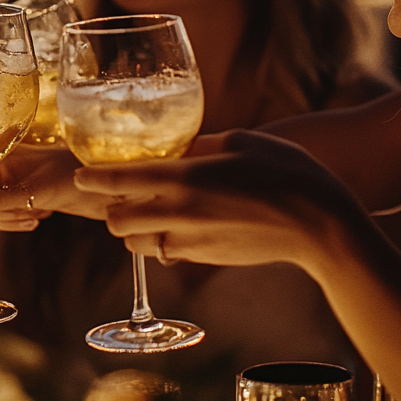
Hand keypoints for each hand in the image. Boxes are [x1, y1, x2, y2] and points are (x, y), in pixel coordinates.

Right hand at [0, 145, 112, 231]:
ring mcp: (13, 183)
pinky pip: (4, 215)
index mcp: (2, 152)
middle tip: (17, 217)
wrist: (110, 185)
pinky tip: (37, 219)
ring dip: (5, 220)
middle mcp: (4, 166)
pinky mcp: (24, 197)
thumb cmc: (77, 175)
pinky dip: (15, 221)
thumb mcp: (36, 191)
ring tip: (32, 218)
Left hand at [74, 130, 369, 272]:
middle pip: (116, 220)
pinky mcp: (205, 259)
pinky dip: (160, 240)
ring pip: (136, 243)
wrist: (321, 226)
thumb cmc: (286, 172)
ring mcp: (192, 241)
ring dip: (133, 227)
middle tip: (120, 192)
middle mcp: (180, 213)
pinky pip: (165, 253)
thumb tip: (180, 147)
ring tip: (148, 209)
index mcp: (185, 178)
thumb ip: (201, 145)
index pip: (119, 181)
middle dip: (110, 207)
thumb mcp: (241, 141)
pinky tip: (178, 224)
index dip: (92, 178)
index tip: (79, 174)